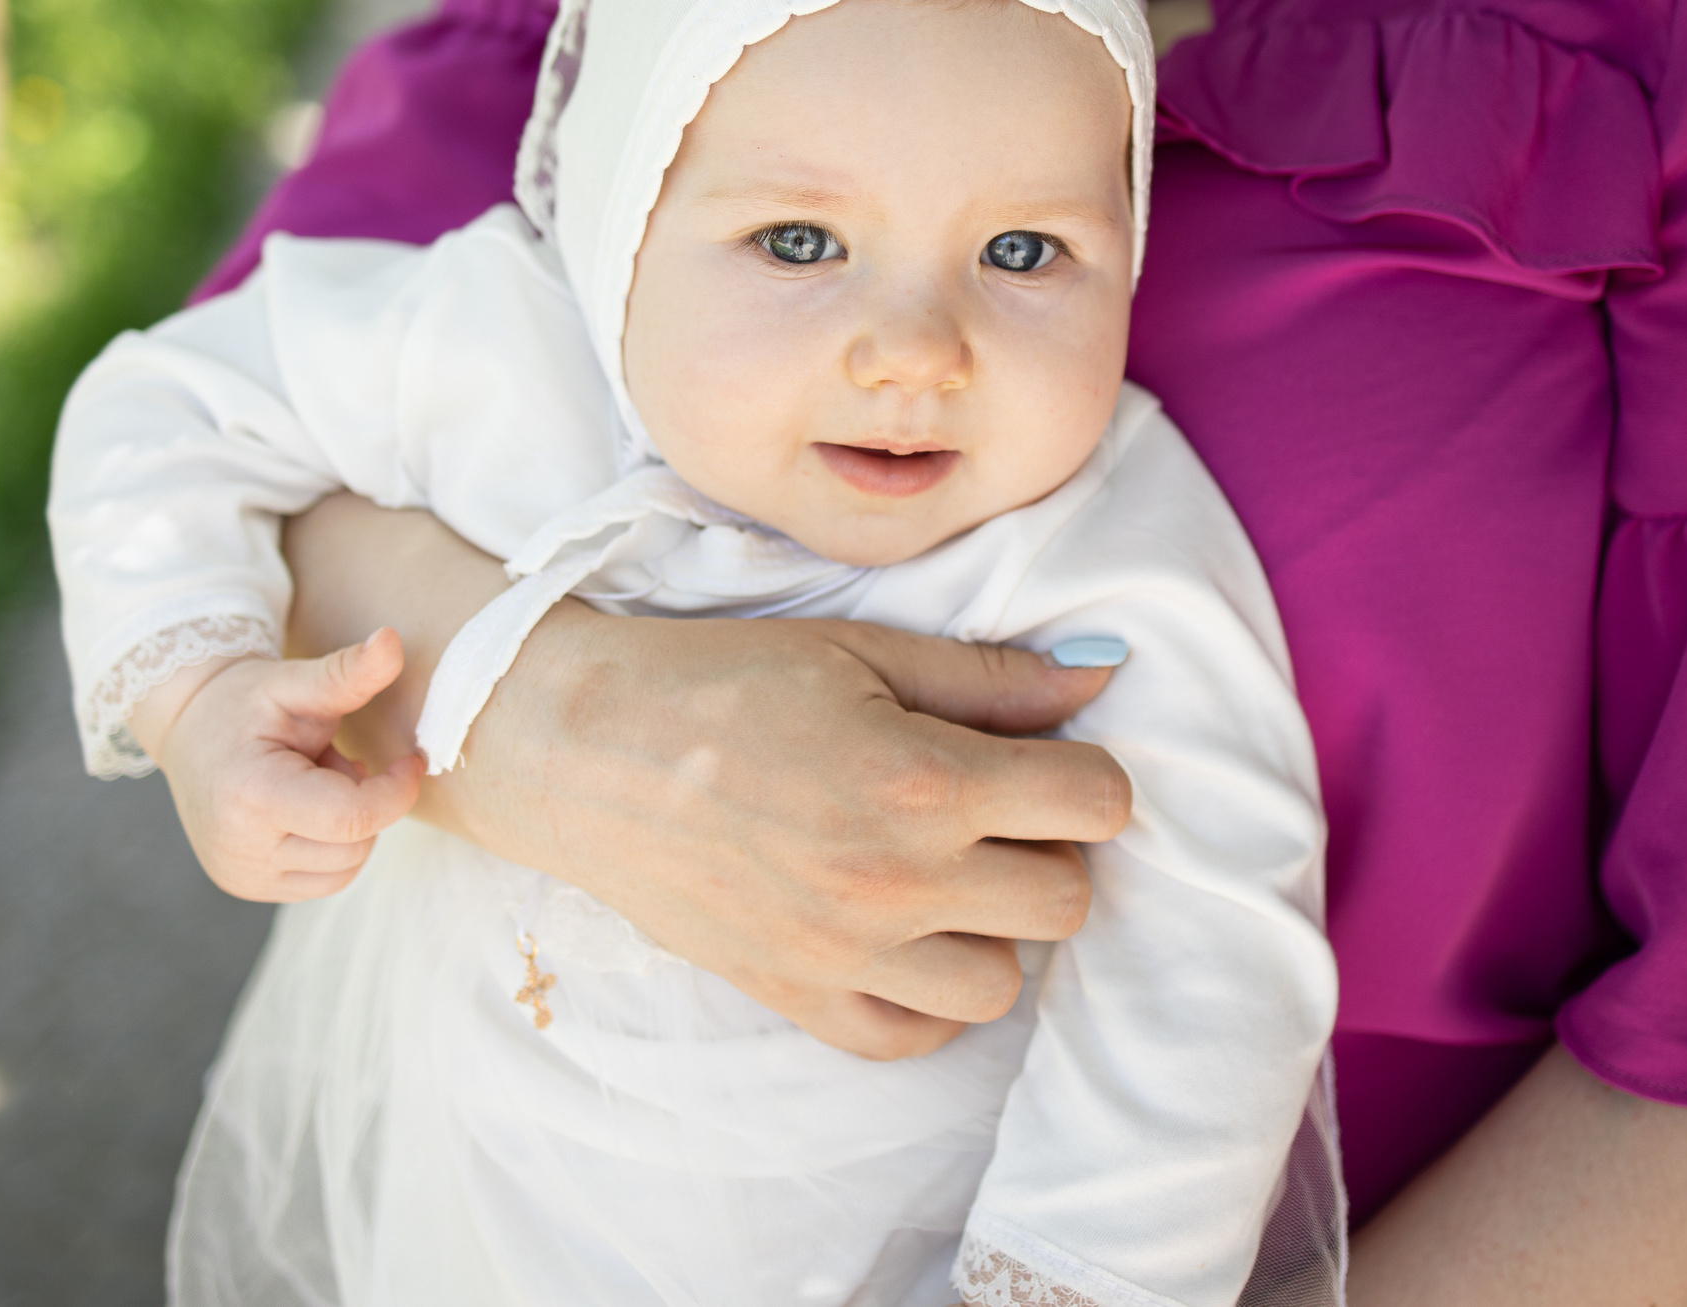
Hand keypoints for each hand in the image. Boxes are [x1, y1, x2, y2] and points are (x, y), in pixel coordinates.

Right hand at [130, 627, 424, 901]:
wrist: (187, 730)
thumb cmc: (242, 702)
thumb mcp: (294, 682)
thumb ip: (348, 672)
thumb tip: (394, 640)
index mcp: (251, 795)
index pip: (352, 818)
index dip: (396, 792)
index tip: (409, 761)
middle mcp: (240, 849)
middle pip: (354, 845)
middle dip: (362, 801)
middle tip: (327, 760)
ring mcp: (242, 876)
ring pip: (347, 869)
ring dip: (348, 827)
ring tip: (309, 783)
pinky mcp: (247, 887)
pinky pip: (325, 881)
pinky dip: (332, 847)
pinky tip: (302, 811)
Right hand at [281, 499, 1129, 1059]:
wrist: (582, 749)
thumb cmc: (719, 680)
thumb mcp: (860, 649)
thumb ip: (989, 676)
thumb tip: (1104, 676)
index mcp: (922, 779)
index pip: (1094, 803)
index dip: (1086, 773)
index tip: (1049, 758)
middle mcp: (897, 879)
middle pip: (1067, 899)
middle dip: (1050, 848)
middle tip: (996, 810)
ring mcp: (848, 951)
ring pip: (1003, 984)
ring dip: (994, 927)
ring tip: (947, 875)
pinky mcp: (798, 995)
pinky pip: (912, 1037)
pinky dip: (925, 996)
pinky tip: (901, 934)